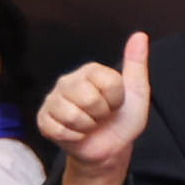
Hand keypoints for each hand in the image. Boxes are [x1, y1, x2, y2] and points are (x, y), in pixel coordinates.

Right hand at [38, 32, 151, 184]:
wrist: (110, 148)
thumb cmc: (122, 119)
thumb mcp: (137, 93)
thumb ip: (136, 64)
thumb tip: (140, 35)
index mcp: (90, 71)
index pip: (109, 83)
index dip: (117, 100)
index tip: (115, 104)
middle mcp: (67, 81)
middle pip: (89, 99)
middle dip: (101, 114)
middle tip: (101, 116)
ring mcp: (53, 100)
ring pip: (73, 115)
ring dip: (87, 127)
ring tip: (89, 124)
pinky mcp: (44, 120)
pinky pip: (59, 129)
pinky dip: (74, 137)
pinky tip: (76, 133)